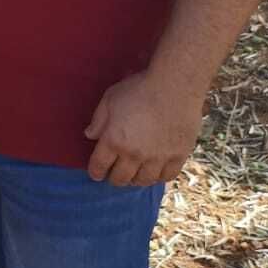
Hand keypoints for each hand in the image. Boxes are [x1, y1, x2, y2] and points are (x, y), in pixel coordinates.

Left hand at [83, 71, 204, 185]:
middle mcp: (134, 154)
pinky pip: (166, 177)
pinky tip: (154, 171)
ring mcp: (157, 158)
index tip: (96, 173)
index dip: (95, 172)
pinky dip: (158, 177)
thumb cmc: (139, 89)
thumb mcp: (109, 100)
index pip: (99, 167)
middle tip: (114, 174)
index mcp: (114, 141)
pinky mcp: (178, 156)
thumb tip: (90, 136)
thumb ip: (98, 120)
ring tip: (133, 174)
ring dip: (135, 180)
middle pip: (120, 178)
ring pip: (143, 181)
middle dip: (113, 178)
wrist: (175, 86)